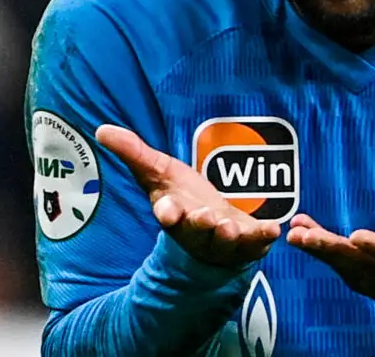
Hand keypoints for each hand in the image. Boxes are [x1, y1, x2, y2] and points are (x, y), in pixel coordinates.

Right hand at [96, 125, 280, 268]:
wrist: (212, 229)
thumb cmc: (183, 198)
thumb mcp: (159, 173)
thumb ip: (134, 153)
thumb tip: (101, 129)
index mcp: (174, 213)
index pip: (167, 214)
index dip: (167, 213)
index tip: (167, 212)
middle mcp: (197, 231)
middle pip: (197, 230)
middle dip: (200, 224)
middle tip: (204, 217)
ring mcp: (223, 240)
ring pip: (224, 240)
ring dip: (227, 234)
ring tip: (228, 227)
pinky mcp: (249, 243)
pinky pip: (257, 242)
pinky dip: (263, 236)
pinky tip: (273, 228)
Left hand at [287, 156, 374, 321]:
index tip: (356, 237)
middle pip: (359, 265)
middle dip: (330, 250)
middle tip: (303, 235)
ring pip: (344, 267)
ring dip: (318, 249)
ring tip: (295, 231)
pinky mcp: (368, 282)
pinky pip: (339, 267)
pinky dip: (320, 251)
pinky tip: (302, 232)